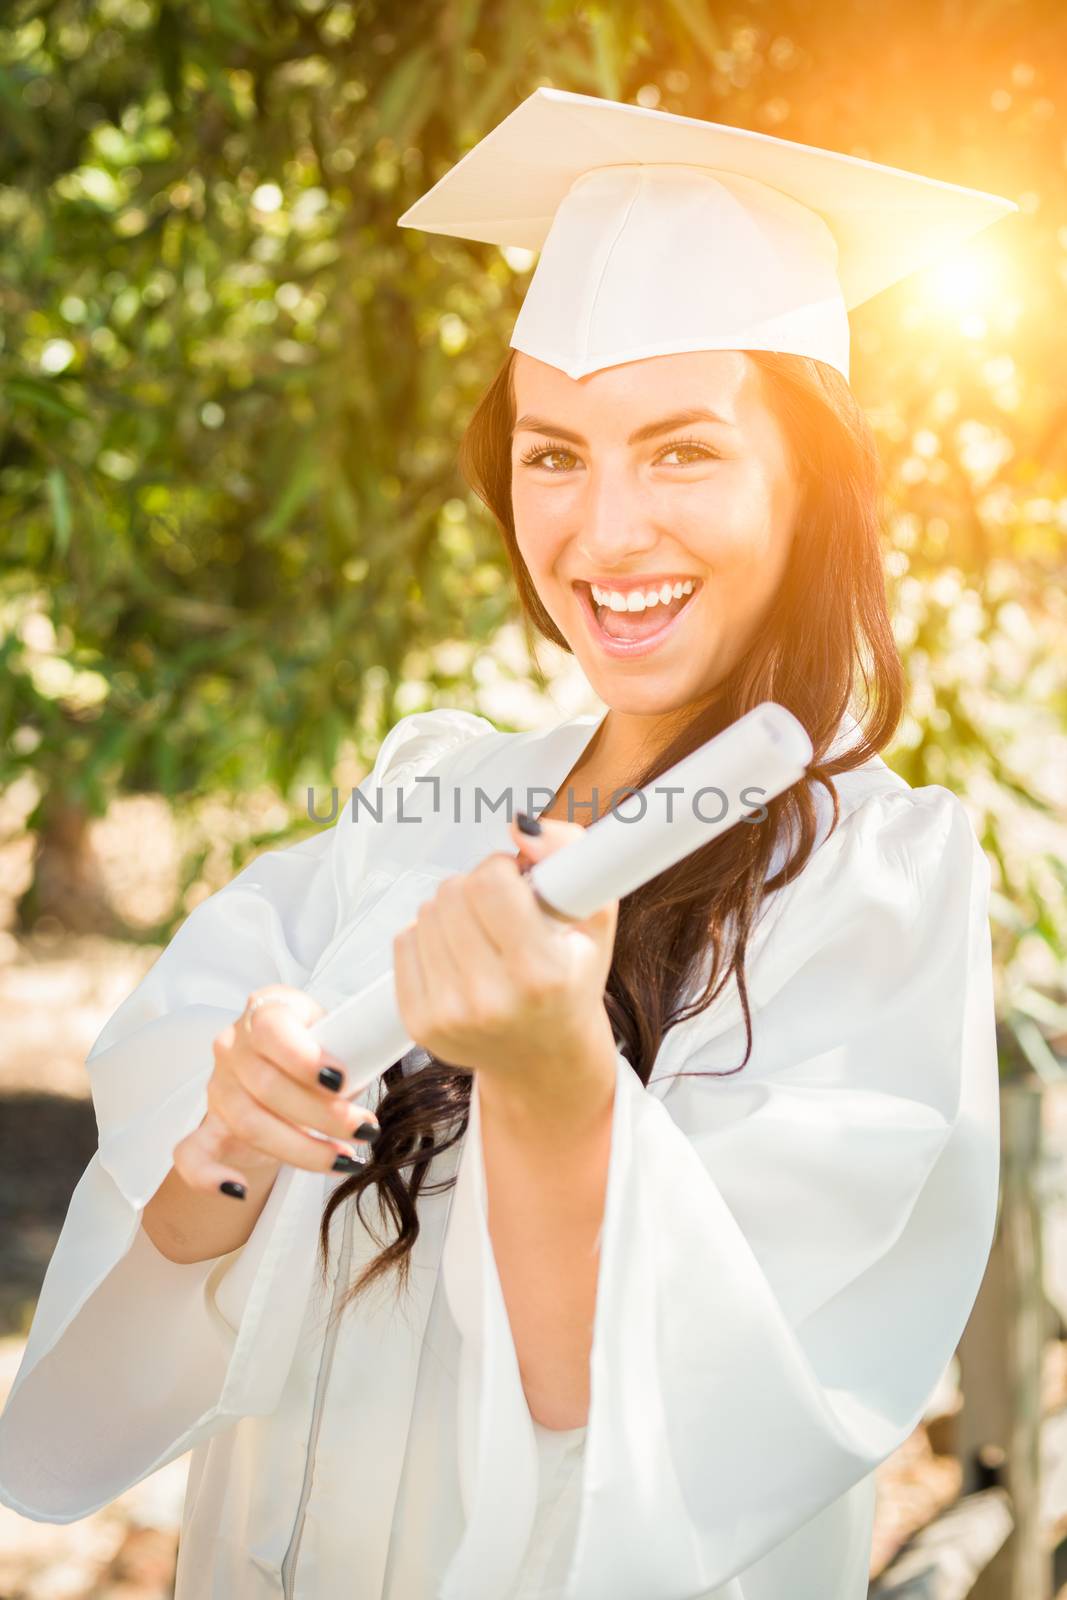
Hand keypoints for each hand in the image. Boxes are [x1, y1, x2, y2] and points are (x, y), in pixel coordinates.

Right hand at [170, 984, 380, 1193]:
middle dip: (321, 1114)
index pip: (272, 1029)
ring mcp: (218, 1088)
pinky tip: (238, 1189)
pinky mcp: (209, 1127)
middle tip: (364, 1130)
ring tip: (346, 1160)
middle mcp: (234, 1045)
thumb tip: (372, 1065)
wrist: (286, 1071)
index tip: (342, 1080)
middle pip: (266, 1084)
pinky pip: (192, 1154)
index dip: (304, 1058)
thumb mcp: (340, 1034)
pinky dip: (209, 1176)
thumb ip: (352, 1046)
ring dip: (301, 1149)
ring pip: (249, 1123)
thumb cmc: (321, 1048)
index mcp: (266, 1011)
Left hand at [392, 814, 618, 1101]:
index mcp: (540, 976)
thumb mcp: (595, 918)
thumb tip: (521, 827)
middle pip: (453, 893)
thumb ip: (572, 854)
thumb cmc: (572, 981)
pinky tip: (459, 953)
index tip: (518, 881)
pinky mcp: (419, 1023)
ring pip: (426, 913)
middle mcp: (490, 1001)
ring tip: (483, 933)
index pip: (490, 883)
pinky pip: (404, 940)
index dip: (503, 869)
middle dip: (477, 886)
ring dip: (453, 909)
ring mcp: (448, 1016)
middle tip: (501, 908)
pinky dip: (429, 935)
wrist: (544, 1058)